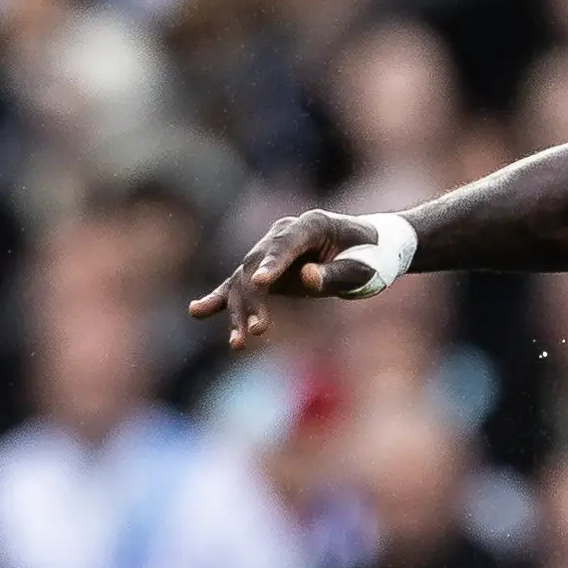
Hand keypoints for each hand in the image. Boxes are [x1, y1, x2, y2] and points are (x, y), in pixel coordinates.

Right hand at [190, 209, 395, 350]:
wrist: (366, 248)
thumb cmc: (371, 256)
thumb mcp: (363, 266)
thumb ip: (337, 273)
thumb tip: (306, 277)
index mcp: (312, 224)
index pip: (287, 244)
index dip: (273, 263)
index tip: (260, 283)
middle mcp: (284, 232)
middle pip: (258, 265)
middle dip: (255, 301)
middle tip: (258, 331)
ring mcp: (269, 250)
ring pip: (244, 280)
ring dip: (239, 311)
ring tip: (239, 343)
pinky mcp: (263, 269)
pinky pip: (237, 284)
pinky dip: (220, 300)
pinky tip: (196, 311)